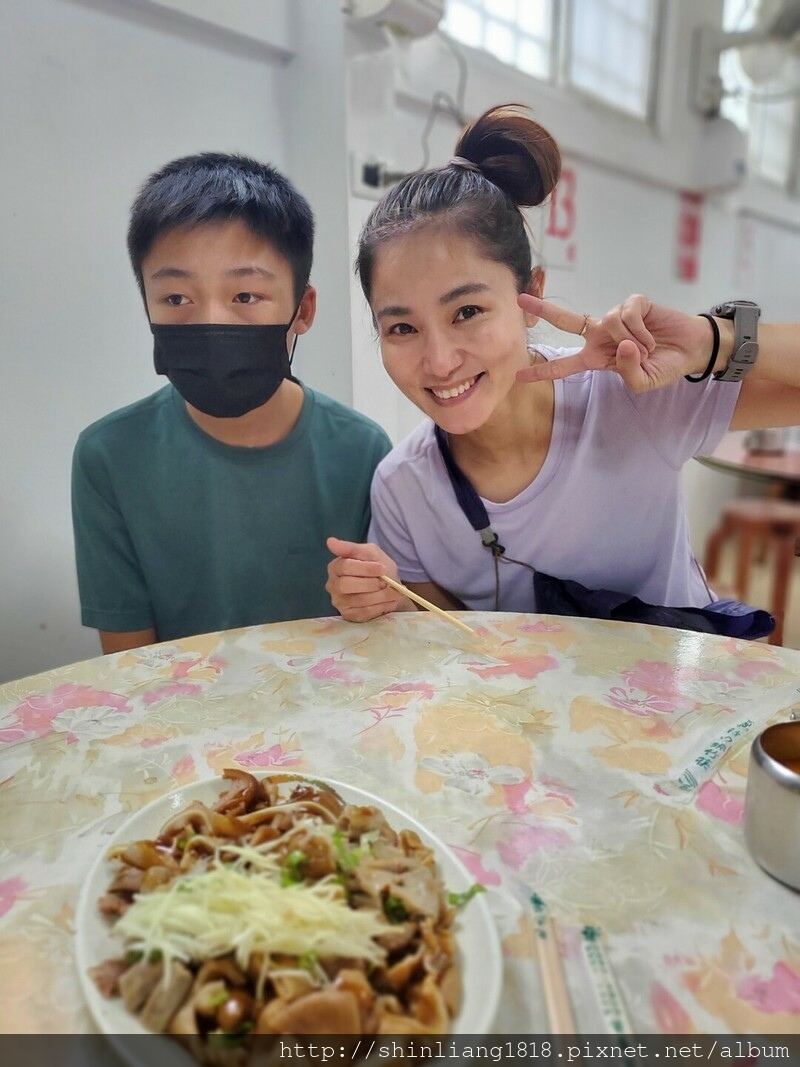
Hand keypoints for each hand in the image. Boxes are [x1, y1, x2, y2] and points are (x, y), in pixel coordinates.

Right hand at [326, 537, 406, 621]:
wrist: (390, 588)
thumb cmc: (378, 568)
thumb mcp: (370, 553)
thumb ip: (352, 548)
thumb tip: (330, 541)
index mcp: (335, 567)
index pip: (345, 566)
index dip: (365, 568)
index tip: (383, 568)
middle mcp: (333, 585)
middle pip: (346, 585)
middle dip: (371, 584)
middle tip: (386, 582)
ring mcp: (340, 603)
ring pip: (358, 601)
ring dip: (381, 596)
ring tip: (394, 591)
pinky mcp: (350, 616)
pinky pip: (365, 613)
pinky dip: (381, 606)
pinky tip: (389, 600)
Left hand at [516, 293, 719, 390]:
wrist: (689, 349)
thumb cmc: (663, 366)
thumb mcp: (643, 382)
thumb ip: (628, 372)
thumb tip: (620, 344)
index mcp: (597, 357)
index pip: (566, 365)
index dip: (544, 371)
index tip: (519, 377)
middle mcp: (601, 335)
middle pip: (567, 321)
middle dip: (543, 311)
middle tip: (519, 300)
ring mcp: (615, 316)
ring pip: (609, 324)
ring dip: (632, 341)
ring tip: (648, 350)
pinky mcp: (634, 303)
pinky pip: (627, 315)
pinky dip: (640, 330)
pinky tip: (651, 336)